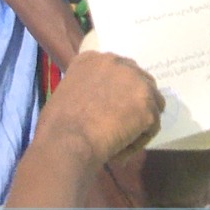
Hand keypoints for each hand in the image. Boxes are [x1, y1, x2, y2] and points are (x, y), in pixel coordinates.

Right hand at [34, 50, 164, 167]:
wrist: (67, 140)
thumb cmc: (57, 123)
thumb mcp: (67, 91)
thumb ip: (88, 88)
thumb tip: (99, 103)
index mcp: (94, 59)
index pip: (119, 69)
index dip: (119, 90)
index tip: (113, 106)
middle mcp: (118, 64)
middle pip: (141, 81)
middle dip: (136, 102)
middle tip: (126, 124)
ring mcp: (136, 83)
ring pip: (151, 104)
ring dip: (140, 122)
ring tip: (121, 141)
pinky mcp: (147, 106)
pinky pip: (151, 126)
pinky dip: (138, 141)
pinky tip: (121, 150)